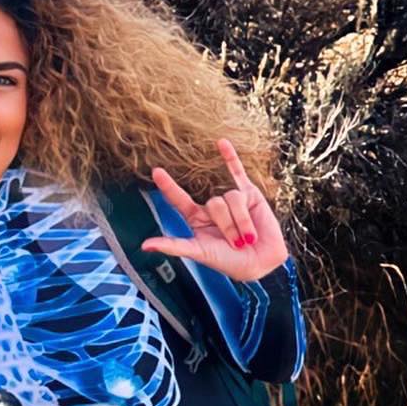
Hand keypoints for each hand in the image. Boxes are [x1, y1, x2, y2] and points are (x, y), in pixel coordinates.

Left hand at [142, 140, 288, 282]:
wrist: (261, 263)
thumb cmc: (228, 262)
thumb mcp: (200, 253)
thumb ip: (174, 246)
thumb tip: (145, 245)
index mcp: (196, 218)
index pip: (179, 199)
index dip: (168, 186)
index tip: (156, 172)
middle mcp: (211, 206)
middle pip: (214, 203)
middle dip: (227, 225)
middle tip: (236, 243)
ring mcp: (230, 198)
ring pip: (232, 197)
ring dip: (242, 221)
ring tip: (248, 237)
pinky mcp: (249, 194)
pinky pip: (238, 172)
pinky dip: (230, 157)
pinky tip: (222, 142)